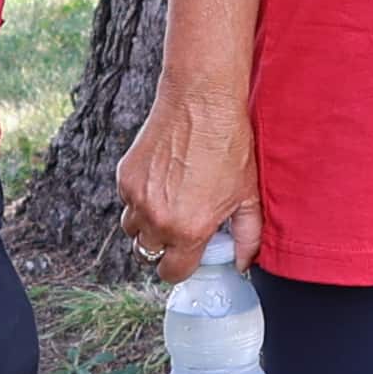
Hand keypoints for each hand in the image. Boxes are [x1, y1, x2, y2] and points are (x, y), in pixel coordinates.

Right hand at [118, 79, 257, 279]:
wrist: (202, 101)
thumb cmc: (229, 145)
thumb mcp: (247, 195)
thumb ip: (247, 237)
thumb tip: (244, 263)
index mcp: (189, 230)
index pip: (171, 272)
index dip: (181, 266)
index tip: (189, 255)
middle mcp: (157, 219)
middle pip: (147, 253)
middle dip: (164, 246)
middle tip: (182, 226)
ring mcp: (136, 197)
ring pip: (133, 229)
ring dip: (148, 224)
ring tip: (171, 202)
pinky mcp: (124, 176)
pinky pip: (127, 200)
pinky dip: (140, 197)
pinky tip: (163, 178)